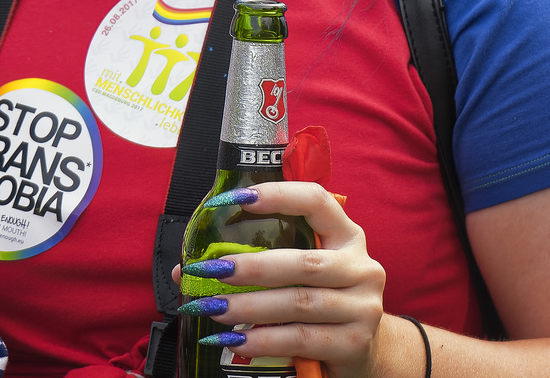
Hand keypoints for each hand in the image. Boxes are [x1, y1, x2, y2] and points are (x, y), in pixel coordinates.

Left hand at [171, 183, 387, 377]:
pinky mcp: (355, 343)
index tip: (239, 197)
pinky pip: (301, 338)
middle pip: (305, 262)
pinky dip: (264, 340)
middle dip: (254, 266)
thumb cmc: (322, 304)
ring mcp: (362, 307)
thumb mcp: (301, 277)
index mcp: (347, 237)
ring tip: (214, 309)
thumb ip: (257, 264)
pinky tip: (236, 341)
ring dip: (250, 306)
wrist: (364, 353)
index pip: (318, 202)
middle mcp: (361, 267)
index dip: (280, 196)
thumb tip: (185, 270)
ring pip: (299, 303)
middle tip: (213, 270)